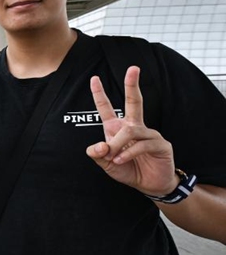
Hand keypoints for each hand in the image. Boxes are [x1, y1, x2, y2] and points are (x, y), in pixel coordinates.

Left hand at [85, 66, 177, 196]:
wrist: (149, 186)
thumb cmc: (128, 170)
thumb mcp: (106, 164)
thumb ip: (97, 155)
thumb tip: (98, 146)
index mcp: (118, 128)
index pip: (107, 108)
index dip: (100, 94)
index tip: (94, 79)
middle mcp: (134, 126)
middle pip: (135, 101)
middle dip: (132, 84)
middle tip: (133, 68)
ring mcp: (149, 134)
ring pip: (130, 130)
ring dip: (118, 144)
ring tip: (114, 157)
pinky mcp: (160, 144)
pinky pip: (142, 144)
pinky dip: (129, 152)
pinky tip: (121, 159)